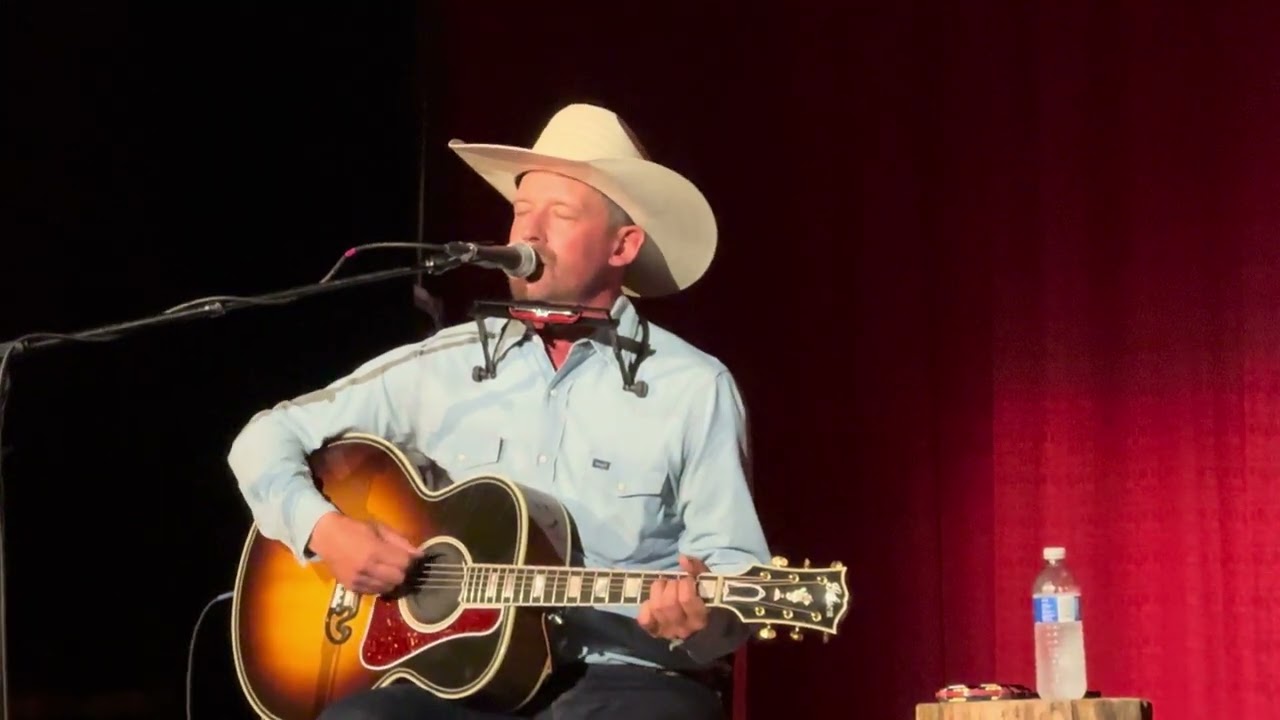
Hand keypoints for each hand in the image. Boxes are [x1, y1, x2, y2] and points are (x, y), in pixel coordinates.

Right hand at [307, 511, 421, 594]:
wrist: (326, 537)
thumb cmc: (355, 529)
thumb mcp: (380, 529)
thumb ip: (401, 542)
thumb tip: (419, 555)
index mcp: (375, 551)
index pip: (404, 564)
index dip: (412, 562)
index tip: (415, 559)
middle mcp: (367, 568)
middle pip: (398, 579)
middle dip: (404, 572)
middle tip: (403, 566)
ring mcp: (358, 580)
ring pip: (387, 588)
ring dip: (393, 581)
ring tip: (390, 571)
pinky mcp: (351, 588)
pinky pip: (374, 592)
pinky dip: (380, 586)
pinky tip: (378, 576)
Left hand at [637, 555, 709, 641]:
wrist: (699, 627)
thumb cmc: (705, 600)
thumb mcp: (706, 584)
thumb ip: (697, 569)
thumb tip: (682, 558)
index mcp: (700, 618)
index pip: (686, 599)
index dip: (685, 583)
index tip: (688, 580)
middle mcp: (683, 628)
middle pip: (668, 603)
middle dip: (671, 586)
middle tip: (676, 583)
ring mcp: (667, 631)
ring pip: (656, 608)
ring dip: (658, 591)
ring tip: (665, 587)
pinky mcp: (654, 631)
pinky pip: (644, 619)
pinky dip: (646, 607)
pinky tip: (654, 601)